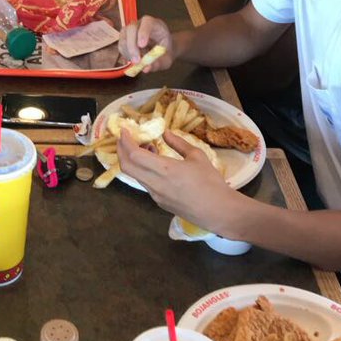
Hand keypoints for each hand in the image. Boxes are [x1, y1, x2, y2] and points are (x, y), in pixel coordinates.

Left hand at [116, 129, 238, 229]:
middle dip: (121, 150)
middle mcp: (155, 184)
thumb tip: (165, 133)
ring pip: (135, 175)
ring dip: (134, 160)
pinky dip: (143, 170)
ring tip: (148, 148)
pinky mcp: (160, 203)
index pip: (134, 154)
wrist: (218, 211)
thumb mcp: (197, 156)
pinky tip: (156, 164)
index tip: (124, 129)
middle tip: (127, 137)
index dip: (125, 141)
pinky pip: (145, 183)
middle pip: (127, 166)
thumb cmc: (210, 182)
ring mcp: (156, 195)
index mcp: (164, 169)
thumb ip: (178, 143)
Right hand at [117, 15, 173, 68]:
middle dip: (132, 45)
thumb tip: (146, 68)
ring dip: (128, 52)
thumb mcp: (166, 59)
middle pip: (131, 28)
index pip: (147, 22)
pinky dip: (126, 55)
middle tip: (136, 61)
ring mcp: (131, 30)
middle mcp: (141, 24)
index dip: (143, 32)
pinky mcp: (125, 38)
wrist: (163, 50)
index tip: (142, 46)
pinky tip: (134, 60)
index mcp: (155, 24)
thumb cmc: (165, 52)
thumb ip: (158, 63)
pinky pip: (121, 45)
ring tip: (137, 63)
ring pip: (123, 37)